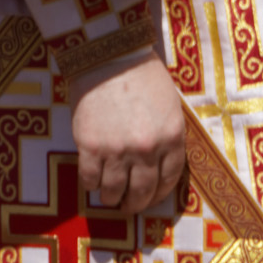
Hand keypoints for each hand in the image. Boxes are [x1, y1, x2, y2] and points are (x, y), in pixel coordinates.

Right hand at [68, 50, 185, 213]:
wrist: (110, 57)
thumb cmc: (142, 76)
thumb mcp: (169, 105)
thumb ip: (167, 135)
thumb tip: (160, 162)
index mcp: (172, 137)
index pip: (169, 179)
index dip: (159, 194)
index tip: (152, 198)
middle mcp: (148, 149)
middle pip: (143, 191)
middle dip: (136, 204)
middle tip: (129, 206)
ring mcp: (118, 151)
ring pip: (114, 191)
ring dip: (111, 198)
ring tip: (109, 197)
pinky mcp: (91, 148)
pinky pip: (90, 179)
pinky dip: (91, 184)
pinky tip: (92, 180)